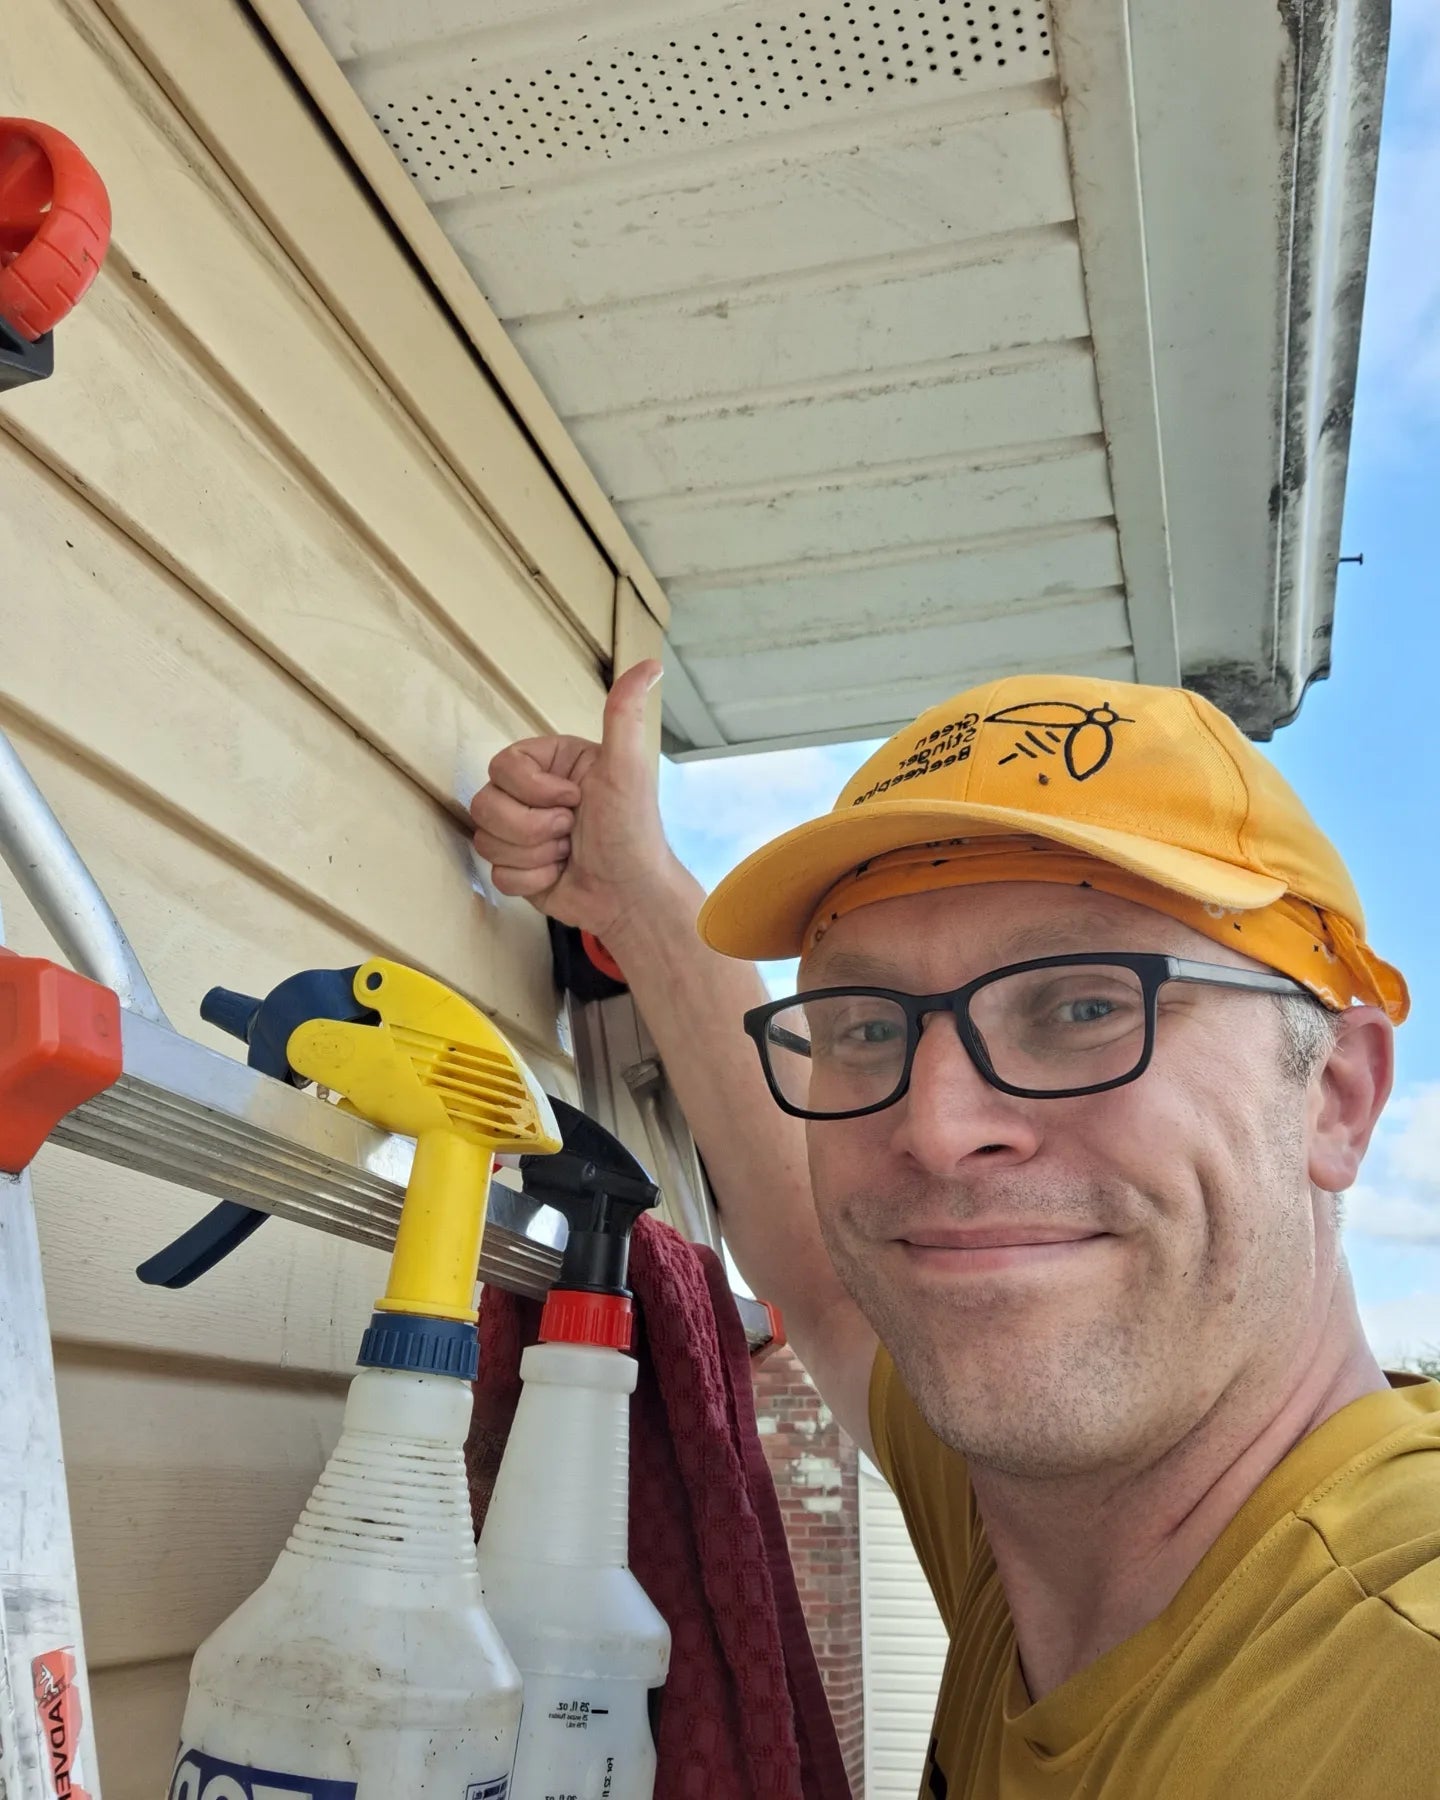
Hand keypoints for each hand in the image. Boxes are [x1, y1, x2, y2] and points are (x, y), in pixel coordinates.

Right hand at [470, 661, 678, 941]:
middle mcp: (532, 794)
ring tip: (567, 853)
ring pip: (486, 840)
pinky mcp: (517, 867)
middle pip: (485, 804)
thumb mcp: (627, 768)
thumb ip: (624, 714)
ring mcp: (521, 831)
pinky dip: (531, 880)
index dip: (532, 790)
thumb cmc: (633, 831)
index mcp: (551, 764)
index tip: (573, 799)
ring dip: (533, 854)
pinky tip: (559, 875)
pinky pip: (496, 873)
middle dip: (531, 827)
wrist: (631, 897)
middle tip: (571, 831)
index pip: (502, 766)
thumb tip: (649, 664)